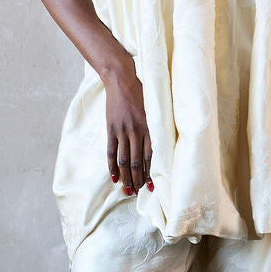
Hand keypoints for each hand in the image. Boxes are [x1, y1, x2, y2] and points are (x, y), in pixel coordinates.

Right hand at [103, 69, 154, 194]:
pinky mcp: (111, 128)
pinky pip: (111, 151)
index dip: (151, 173)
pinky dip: (112, 166)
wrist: (121, 80)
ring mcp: (122, 131)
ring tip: (127, 189)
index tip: (152, 186)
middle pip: (136, 161)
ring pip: (124, 160)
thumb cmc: (140, 93)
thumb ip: (154, 126)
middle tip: (138, 191)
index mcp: (149, 127)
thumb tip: (159, 145)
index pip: (150, 157)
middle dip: (138, 179)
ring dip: (126, 176)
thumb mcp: (152, 109)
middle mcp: (136, 131)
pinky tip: (113, 177)